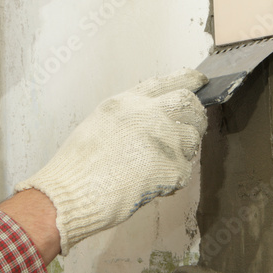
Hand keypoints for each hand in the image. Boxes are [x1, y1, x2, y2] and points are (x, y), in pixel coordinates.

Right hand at [16, 68, 207, 253]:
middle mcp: (149, 114)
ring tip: (158, 165)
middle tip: (190, 129)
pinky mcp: (171, 167)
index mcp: (128, 102)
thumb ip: (132, 115)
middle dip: (195, 116)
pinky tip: (151, 184)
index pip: (169, 81)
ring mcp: (163, 139)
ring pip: (193, 138)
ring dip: (183, 151)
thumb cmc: (79, 165)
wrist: (72, 192)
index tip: (200, 81)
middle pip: (190, 104)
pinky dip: (173, 179)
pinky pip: (185, 170)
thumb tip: (159, 116)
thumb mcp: (101, 122)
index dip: (189, 80)